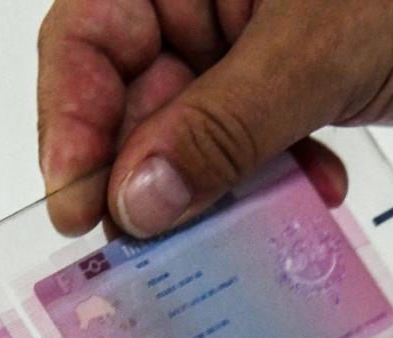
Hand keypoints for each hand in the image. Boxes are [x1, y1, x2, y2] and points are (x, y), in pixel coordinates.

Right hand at [37, 0, 392, 236]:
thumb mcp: (320, 51)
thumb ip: (224, 126)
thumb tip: (139, 197)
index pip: (85, 38)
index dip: (71, 125)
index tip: (84, 208)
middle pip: (128, 96)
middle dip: (151, 174)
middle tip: (162, 243)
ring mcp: (236, 41)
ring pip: (183, 132)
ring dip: (214, 186)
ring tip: (243, 222)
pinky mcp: (275, 80)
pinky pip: (238, 143)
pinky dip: (264, 177)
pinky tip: (304, 188)